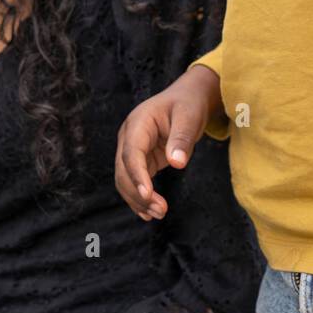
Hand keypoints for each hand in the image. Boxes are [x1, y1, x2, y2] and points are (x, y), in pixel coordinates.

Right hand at [115, 65, 220, 219]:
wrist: (188, 98)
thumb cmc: (188, 104)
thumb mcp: (189, 117)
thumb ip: (182, 139)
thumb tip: (177, 163)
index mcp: (138, 123)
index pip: (131, 153)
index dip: (137, 176)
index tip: (148, 195)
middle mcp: (129, 137)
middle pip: (123, 170)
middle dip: (138, 193)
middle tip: (161, 210)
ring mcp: (132, 149)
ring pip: (125, 179)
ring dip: (138, 199)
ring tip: (159, 214)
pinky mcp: (141, 159)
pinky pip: (134, 181)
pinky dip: (139, 198)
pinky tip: (148, 213)